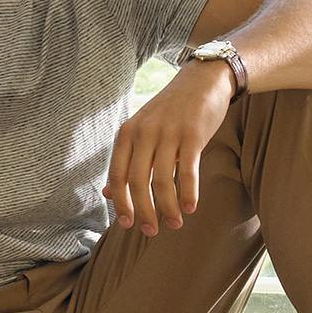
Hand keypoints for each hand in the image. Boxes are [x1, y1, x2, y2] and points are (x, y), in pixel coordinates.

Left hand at [104, 59, 234, 236]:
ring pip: (162, 180)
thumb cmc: (171, 111)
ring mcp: (168, 133)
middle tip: (151, 231)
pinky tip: (191, 207)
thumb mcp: (143, 130)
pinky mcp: (193, 134)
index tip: (127, 225)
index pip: (117, 176)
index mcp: (127, 133)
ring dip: (168, 208)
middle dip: (143, 211)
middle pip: (137, 182)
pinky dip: (188, 193)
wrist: (203, 80)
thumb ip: (127, 160)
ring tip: (175, 224)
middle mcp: (144, 133)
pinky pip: (187, 171)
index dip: (121, 204)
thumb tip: (108, 194)